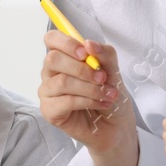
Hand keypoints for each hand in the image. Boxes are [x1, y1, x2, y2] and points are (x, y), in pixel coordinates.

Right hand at [38, 29, 138, 165]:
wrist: (116, 126)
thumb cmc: (111, 95)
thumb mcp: (114, 71)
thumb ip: (104, 54)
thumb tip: (89, 44)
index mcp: (65, 57)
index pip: (52, 39)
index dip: (66, 42)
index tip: (85, 53)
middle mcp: (52, 73)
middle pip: (53, 59)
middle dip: (82, 69)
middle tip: (102, 78)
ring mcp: (48, 92)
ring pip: (61, 82)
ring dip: (89, 88)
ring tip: (106, 95)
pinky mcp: (49, 111)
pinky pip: (64, 101)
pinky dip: (86, 101)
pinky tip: (98, 104)